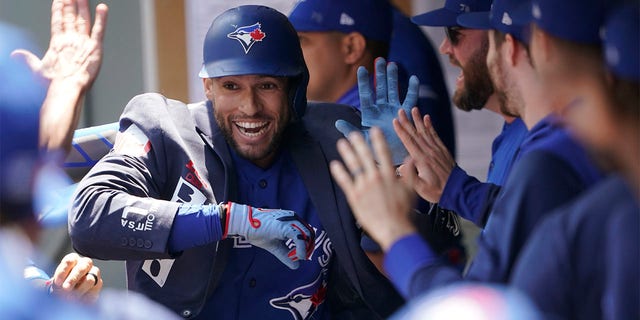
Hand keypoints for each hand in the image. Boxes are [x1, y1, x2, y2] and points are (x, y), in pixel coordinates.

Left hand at [11, 0, 107, 153]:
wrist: (67, 91)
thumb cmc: (53, 84)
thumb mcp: (36, 69)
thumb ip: (27, 59)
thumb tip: (15, 54)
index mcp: (59, 44)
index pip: (59, 22)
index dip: (58, 10)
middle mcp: (72, 41)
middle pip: (71, 18)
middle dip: (71, 5)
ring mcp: (84, 44)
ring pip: (83, 21)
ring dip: (83, 8)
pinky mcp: (95, 48)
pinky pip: (98, 31)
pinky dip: (101, 20)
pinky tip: (102, 9)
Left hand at [50, 252, 101, 302]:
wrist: (70, 295)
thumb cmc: (62, 285)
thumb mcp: (57, 282)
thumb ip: (59, 283)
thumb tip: (63, 288)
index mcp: (73, 259)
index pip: (69, 261)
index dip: (63, 272)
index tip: (57, 283)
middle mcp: (85, 263)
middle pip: (81, 268)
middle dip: (73, 279)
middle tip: (66, 288)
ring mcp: (94, 272)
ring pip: (89, 280)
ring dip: (79, 290)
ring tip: (71, 298)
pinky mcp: (99, 283)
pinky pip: (94, 289)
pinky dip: (86, 296)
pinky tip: (79, 300)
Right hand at [223, 202, 315, 269]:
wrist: (244, 224)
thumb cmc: (257, 231)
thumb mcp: (275, 245)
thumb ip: (286, 254)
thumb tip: (296, 265)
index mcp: (292, 220)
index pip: (306, 233)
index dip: (306, 245)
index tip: (299, 255)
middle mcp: (293, 218)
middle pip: (310, 234)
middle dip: (308, 248)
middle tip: (299, 257)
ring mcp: (290, 221)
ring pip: (307, 235)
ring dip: (305, 249)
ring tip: (296, 257)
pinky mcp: (285, 227)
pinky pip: (299, 239)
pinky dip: (301, 249)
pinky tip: (299, 257)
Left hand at [330, 127, 416, 251]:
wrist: (393, 228)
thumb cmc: (404, 212)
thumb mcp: (411, 191)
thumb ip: (410, 174)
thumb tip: (411, 159)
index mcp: (389, 175)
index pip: (383, 153)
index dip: (378, 140)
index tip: (374, 130)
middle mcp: (375, 177)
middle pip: (366, 156)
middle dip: (359, 143)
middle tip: (352, 134)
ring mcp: (364, 187)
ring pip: (354, 165)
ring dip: (347, 153)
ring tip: (341, 143)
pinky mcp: (354, 197)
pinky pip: (345, 181)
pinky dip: (339, 172)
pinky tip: (335, 164)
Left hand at [335, 57, 418, 165]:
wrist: (392, 158)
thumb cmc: (374, 150)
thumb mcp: (362, 140)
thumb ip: (351, 131)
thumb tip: (337, 122)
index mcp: (369, 113)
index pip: (365, 94)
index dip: (363, 82)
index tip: (360, 69)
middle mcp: (381, 109)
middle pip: (380, 88)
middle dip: (380, 74)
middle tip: (380, 60)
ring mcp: (393, 110)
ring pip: (393, 90)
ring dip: (393, 78)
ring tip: (393, 64)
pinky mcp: (405, 114)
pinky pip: (410, 100)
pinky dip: (412, 90)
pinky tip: (414, 78)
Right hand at [394, 107, 454, 202]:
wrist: (456, 190)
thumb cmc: (436, 191)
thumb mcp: (420, 188)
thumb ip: (410, 177)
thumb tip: (400, 167)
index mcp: (421, 160)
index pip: (409, 142)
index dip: (401, 131)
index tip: (395, 121)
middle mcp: (428, 152)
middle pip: (415, 134)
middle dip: (407, 121)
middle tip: (401, 111)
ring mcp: (436, 150)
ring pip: (425, 132)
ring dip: (418, 120)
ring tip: (414, 109)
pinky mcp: (442, 150)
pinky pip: (435, 135)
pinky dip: (430, 126)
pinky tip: (427, 118)